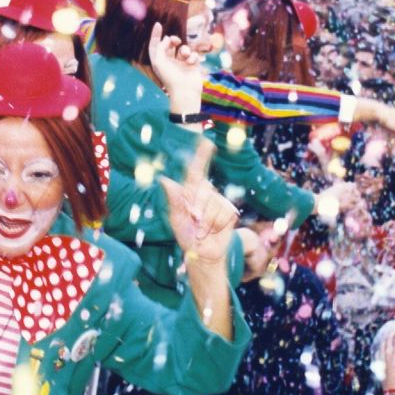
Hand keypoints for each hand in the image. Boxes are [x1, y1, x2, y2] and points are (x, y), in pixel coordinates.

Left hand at [146, 23, 205, 99]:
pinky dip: (192, 56)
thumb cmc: (170, 77)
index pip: (155, 45)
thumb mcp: (159, 61)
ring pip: (183, 48)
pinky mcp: (192, 65)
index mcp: (159, 61)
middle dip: (173, 40)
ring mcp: (181, 63)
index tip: (158, 24)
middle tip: (175, 41)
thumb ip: (160, 47)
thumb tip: (166, 38)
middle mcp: (169, 62)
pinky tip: (191, 62)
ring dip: (184, 49)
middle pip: (170, 45)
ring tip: (184, 56)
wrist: (185, 91)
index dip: (156, 35)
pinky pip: (193, 54)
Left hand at [160, 140, 235, 267]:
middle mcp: (207, 194)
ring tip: (202, 228)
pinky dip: (215, 224)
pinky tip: (213, 230)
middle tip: (193, 220)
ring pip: (213, 203)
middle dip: (196, 207)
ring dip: (205, 220)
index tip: (206, 141)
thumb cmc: (186, 235)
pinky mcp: (230, 212)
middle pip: (204, 189)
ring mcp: (220, 202)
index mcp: (191, 192)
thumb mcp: (176, 219)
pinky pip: (223, 213)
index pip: (196, 170)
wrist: (203, 253)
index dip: (201, 155)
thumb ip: (174, 199)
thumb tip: (164, 179)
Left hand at [380, 327, 394, 392]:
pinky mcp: (378, 362)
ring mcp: (382, 357)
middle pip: (388, 339)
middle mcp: (388, 352)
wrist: (393, 386)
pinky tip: (381, 348)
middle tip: (394, 330)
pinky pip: (378, 351)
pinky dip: (380, 347)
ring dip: (385, 338)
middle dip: (391, 333)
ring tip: (387, 336)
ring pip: (382, 344)